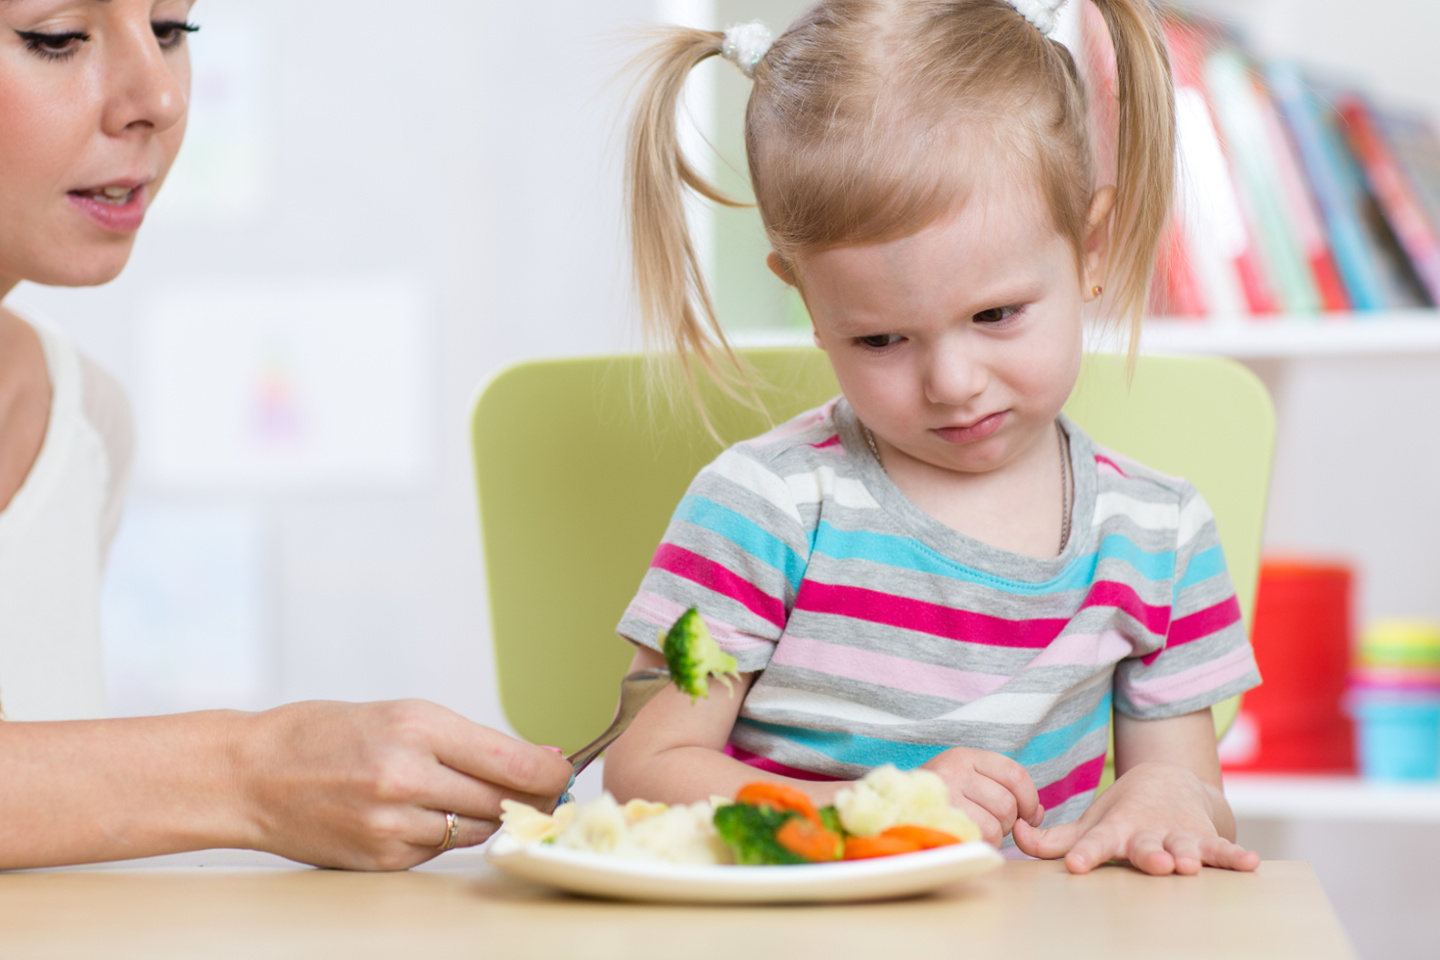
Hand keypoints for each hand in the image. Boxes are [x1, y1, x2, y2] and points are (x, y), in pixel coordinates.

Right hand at [233, 700, 572, 870]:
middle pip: (501, 801)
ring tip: (464, 796)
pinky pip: (439, 851)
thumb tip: (541, 760)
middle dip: (529, 799)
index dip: (551, 774)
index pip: (511, 761)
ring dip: (485, 818)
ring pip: (475, 830)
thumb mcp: (402, 715)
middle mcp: (406, 776)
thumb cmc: (325, 736)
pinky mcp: (381, 858)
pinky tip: (422, 816)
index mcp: (416, 727)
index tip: (569, 775)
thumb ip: (471, 741)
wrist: (251, 775)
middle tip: (545, 794)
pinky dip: (444, 836)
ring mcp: (392, 823)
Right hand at [921, 747, 1042, 845]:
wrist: (891, 809)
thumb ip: (1003, 789)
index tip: (1026, 815)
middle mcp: (954, 771)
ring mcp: (945, 796)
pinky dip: (982, 844)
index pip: (1015, 774)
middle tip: (992, 824)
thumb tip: (1037, 814)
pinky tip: (969, 838)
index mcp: (964, 756)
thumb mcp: (967, 780)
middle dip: (1008, 822)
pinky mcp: (942, 822)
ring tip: (977, 831)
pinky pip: (981, 838)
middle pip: (1007, 803)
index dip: (1029, 799)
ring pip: (996, 824)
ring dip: (995, 836)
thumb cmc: (938, 799)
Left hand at [1011, 761, 1260, 874]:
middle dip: (1149, 856)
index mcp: (1114, 830)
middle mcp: (1147, 832)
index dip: (1086, 853)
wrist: (1169, 782)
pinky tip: (1251, 863)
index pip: (1096, 842)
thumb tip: (1016, 836)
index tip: (1076, 866)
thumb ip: (1054, 840)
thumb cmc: (1123, 814)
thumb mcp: (1089, 824)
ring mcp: (1178, 835)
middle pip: (1146, 847)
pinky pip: (1222, 849)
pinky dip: (1236, 856)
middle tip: (1152, 863)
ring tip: (1190, 863)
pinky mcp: (1206, 838)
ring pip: (1184, 847)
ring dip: (1187, 854)